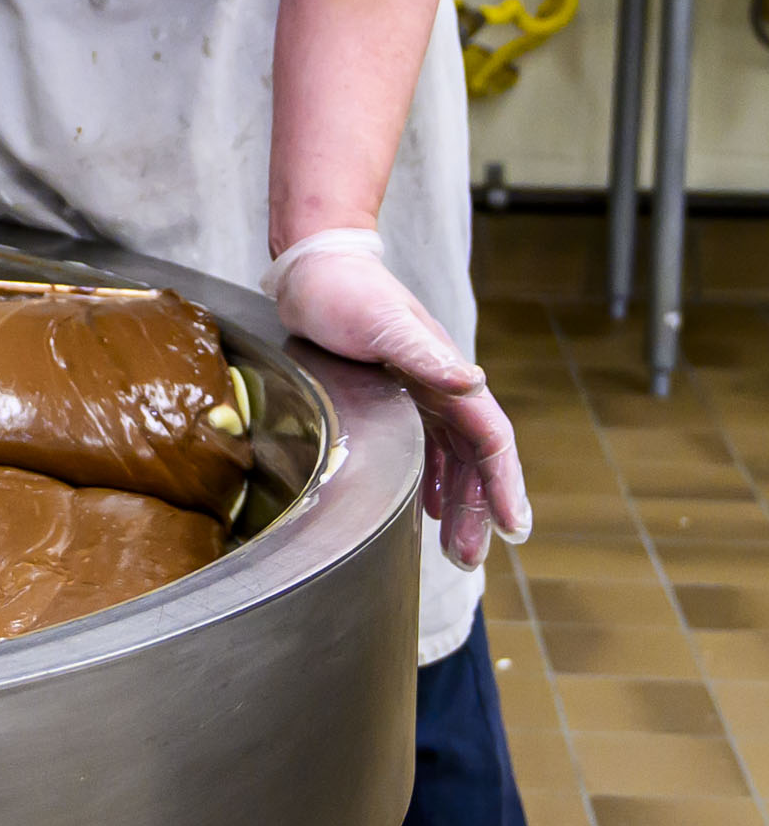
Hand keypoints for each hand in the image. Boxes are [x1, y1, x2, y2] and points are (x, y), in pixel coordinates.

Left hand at [268, 229, 530, 567]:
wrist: (313, 266)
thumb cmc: (344, 290)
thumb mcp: (382, 323)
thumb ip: (425, 355)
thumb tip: (473, 382)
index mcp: (448, 375)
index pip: (489, 440)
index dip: (503, 484)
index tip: (512, 528)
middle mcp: (442, 386)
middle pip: (474, 459)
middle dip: (479, 510)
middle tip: (469, 559)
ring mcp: (421, 391)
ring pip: (453, 459)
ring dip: (458, 504)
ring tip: (457, 550)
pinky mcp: (394, 393)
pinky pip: (427, 446)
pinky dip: (433, 479)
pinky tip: (431, 508)